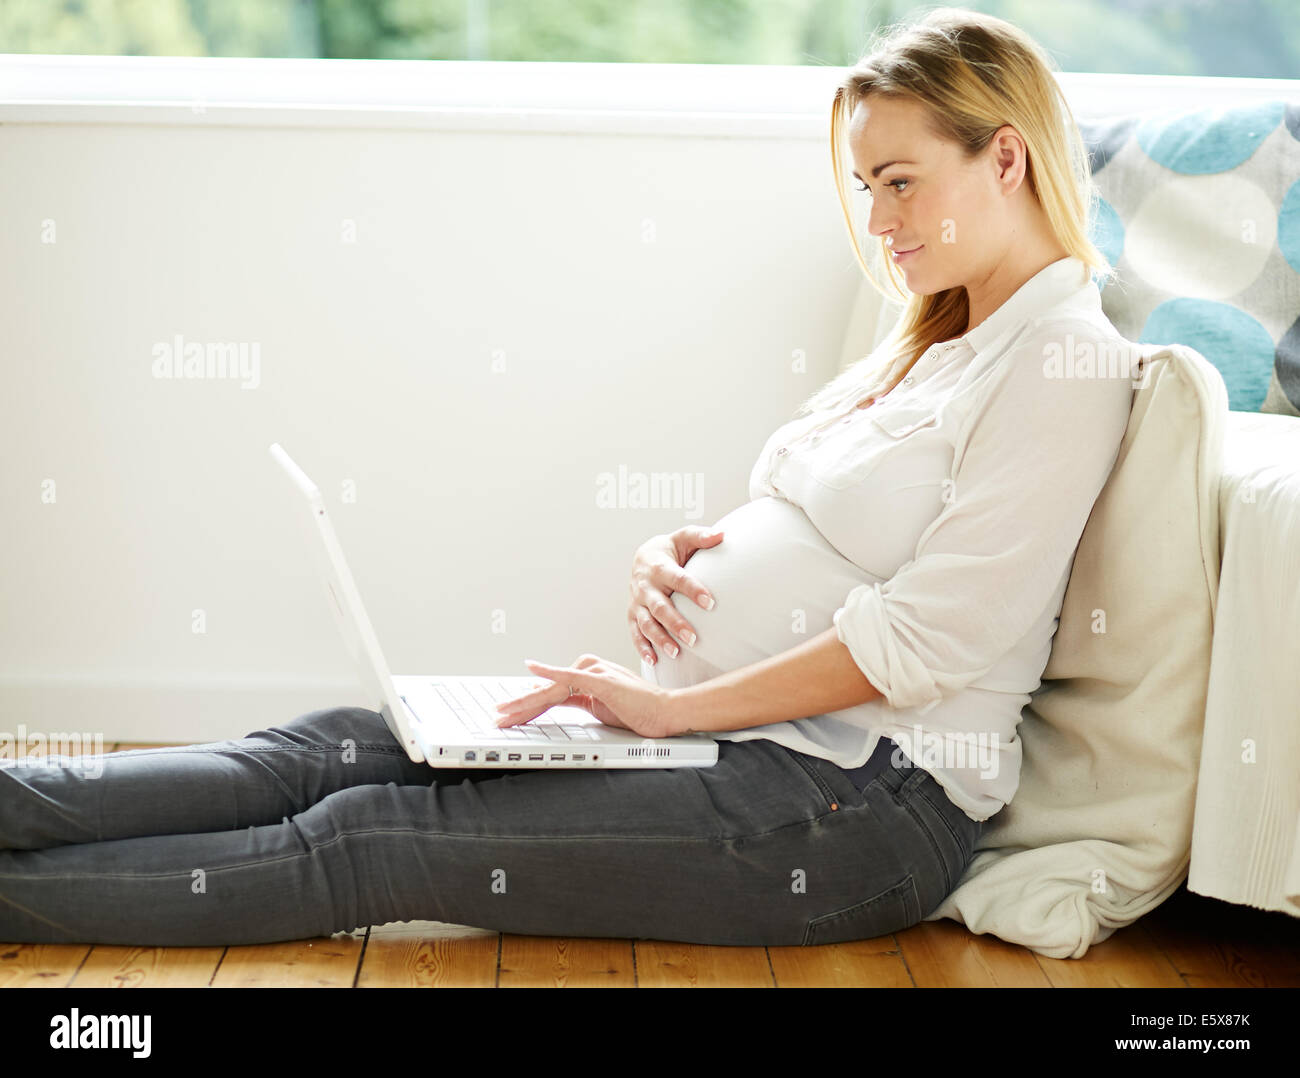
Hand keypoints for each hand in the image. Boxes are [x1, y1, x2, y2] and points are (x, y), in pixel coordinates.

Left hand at [493, 654, 681, 738]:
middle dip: (519, 705)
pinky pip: (569, 676)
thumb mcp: (599, 706)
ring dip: (525, 701)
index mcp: (586, 673)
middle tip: (497, 715)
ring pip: (551, 688)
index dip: (526, 704)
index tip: (508, 713)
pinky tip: (532, 669)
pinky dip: (549, 672)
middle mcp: (586, 667)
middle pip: (545, 689)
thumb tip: (550, 698)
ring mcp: (593, 672)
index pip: (549, 691)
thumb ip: (576, 699)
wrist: (665, 712)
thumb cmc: (638, 710)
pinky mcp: (599, 680)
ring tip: (505, 711)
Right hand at [628, 526, 722, 665]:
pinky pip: (635, 633)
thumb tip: (722, 535)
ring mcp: (637, 602)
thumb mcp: (683, 538)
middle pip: (660, 607)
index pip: (677, 579)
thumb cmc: (671, 550)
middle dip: (676, 623)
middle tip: (693, 638)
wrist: (643, 557)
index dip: (693, 590)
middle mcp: (645, 586)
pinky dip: (642, 647)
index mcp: (658, 566)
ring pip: (646, 623)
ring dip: (660, 639)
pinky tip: (654, 661)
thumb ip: (701, 536)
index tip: (710, 602)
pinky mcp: (632, 615)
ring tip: (676, 653)